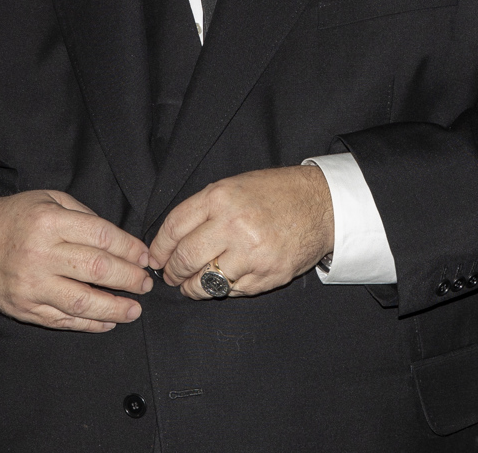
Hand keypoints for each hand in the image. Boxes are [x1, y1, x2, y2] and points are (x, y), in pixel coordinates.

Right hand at [0, 189, 153, 331]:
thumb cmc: (15, 219)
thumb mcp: (48, 200)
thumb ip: (83, 215)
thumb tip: (120, 241)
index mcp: (49, 222)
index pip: (102, 237)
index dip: (130, 249)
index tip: (145, 258)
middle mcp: (41, 255)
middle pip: (97, 270)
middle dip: (129, 279)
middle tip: (146, 284)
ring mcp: (32, 285)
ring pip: (83, 303)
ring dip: (115, 309)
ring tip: (135, 310)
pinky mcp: (24, 308)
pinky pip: (63, 320)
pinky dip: (89, 324)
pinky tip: (107, 322)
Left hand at [149, 165, 332, 299]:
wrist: (322, 205)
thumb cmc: (276, 193)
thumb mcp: (234, 186)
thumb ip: (203, 210)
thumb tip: (171, 240)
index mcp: (220, 198)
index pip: (174, 228)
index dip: (159, 248)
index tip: (155, 258)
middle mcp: (234, 225)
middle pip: (185, 258)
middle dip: (173, 272)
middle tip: (171, 275)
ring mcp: (252, 254)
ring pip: (205, 282)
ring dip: (192, 287)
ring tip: (191, 284)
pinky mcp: (268, 276)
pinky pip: (231, 291)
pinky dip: (222, 290)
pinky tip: (222, 281)